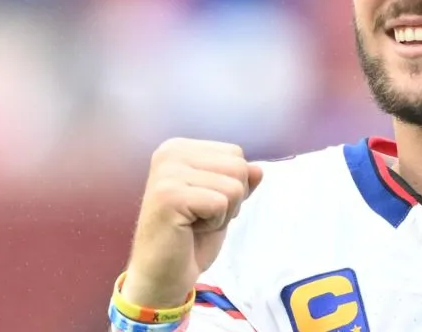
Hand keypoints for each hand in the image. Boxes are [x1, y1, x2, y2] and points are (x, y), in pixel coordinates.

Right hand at [120, 138, 262, 307]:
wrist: (163, 274)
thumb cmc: (191, 236)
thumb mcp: (223, 201)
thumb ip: (240, 180)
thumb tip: (258, 169)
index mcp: (179, 147)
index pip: (235, 153)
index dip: (232, 184)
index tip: (203, 203)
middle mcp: (169, 153)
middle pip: (238, 166)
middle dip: (231, 198)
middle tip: (200, 216)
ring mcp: (166, 173)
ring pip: (234, 186)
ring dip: (223, 213)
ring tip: (195, 223)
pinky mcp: (168, 196)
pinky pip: (221, 203)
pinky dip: (214, 223)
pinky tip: (190, 230)